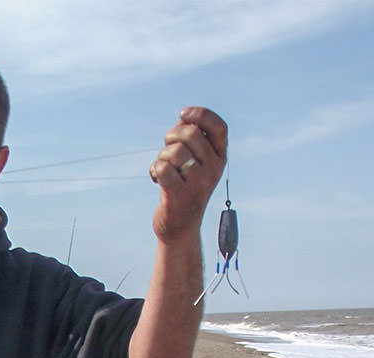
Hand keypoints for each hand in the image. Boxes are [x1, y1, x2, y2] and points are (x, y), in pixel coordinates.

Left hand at [148, 107, 227, 243]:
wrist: (181, 228)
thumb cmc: (184, 188)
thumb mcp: (195, 164)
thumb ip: (192, 140)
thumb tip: (184, 118)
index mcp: (220, 158)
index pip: (219, 127)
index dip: (201, 114)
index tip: (183, 114)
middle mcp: (213, 169)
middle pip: (191, 134)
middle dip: (172, 135)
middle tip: (166, 148)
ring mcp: (198, 183)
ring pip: (174, 151)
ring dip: (161, 156)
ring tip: (163, 167)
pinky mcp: (180, 195)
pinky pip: (162, 168)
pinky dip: (154, 169)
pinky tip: (155, 178)